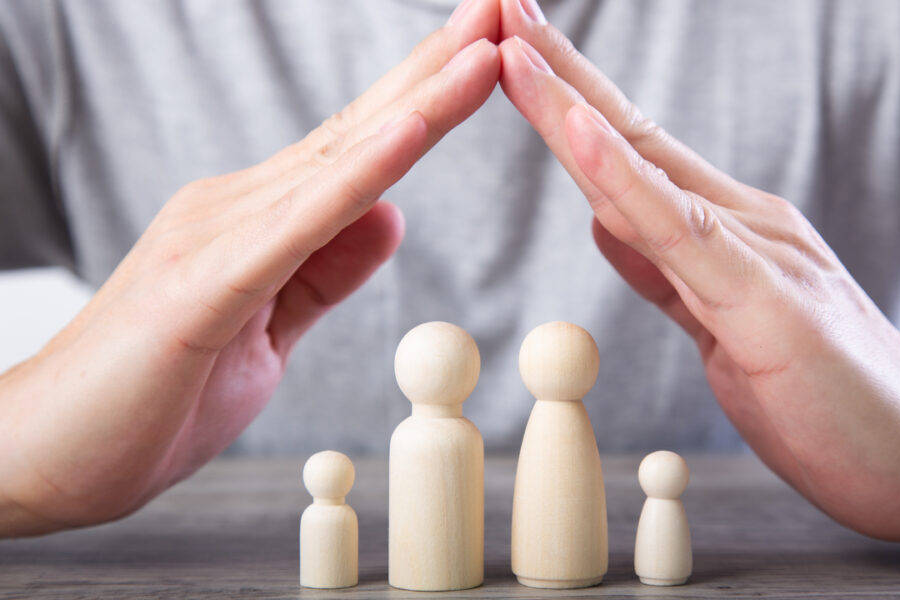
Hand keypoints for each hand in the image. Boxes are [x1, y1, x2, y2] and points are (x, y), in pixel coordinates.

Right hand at [0, 0, 500, 536]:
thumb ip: (325, 272)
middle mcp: (237, 207)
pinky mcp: (201, 287)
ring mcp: (215, 237)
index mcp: (258, 220)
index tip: (486, 50)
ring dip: (421, 99)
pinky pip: (297, 225)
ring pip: (340, 161)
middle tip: (501, 1)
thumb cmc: (153, 397)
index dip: (426, 96)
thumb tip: (391, 214)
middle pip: (358, 130)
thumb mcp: (269, 330)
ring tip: (486, 41)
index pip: (359, 147)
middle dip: (437, 65)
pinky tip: (411, 131)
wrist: (46, 459)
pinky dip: (360, 176)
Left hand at [497, 0, 899, 543]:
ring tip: (512, 46)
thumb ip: (666, 272)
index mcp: (720, 230)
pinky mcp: (763, 298)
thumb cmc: (824, 393)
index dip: (567, 101)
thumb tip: (609, 221)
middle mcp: (737, 221)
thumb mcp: (722, 326)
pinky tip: (579, 132)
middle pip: (627, 136)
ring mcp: (754, 250)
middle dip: (556, 72)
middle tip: (499, 8)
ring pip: (640, 167)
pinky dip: (621, 177)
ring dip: (568, 104)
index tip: (513, 54)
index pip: (629, 152)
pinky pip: (679, 229)